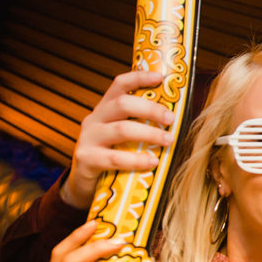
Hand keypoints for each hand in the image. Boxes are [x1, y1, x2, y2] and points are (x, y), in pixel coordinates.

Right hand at [62, 70, 173, 208]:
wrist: (84, 184)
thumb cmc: (113, 155)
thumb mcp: (123, 136)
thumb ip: (140, 124)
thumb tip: (177, 118)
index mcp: (105, 109)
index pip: (120, 85)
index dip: (139, 77)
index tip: (161, 77)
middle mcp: (94, 119)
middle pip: (122, 104)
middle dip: (151, 109)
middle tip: (172, 118)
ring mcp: (88, 139)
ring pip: (121, 129)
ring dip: (149, 133)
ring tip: (169, 140)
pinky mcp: (86, 159)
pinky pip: (114, 158)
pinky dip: (136, 159)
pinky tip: (153, 162)